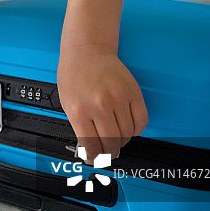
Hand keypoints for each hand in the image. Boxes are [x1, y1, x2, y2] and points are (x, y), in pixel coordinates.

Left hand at [58, 45, 148, 163]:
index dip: (95, 157)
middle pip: (112, 143)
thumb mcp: (68, 104)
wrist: (86, 51)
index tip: (96, 159)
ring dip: (123, 139)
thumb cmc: (74, 75)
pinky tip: (128, 126)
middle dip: (111, 151)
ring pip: (128, 134)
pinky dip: (136, 128)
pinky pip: (141, 121)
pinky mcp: (133, 93)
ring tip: (116, 135)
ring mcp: (118, 99)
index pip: (92, 146)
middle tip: (108, 150)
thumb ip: (79, 127)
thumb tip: (90, 149)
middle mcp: (99, 106)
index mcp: (79, 111)